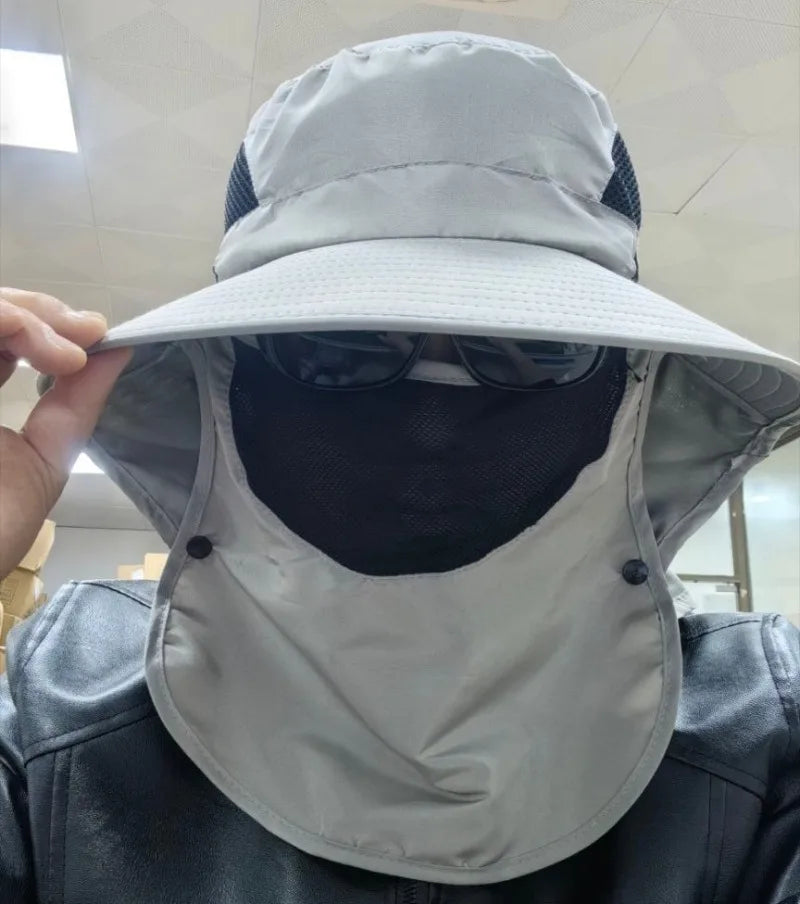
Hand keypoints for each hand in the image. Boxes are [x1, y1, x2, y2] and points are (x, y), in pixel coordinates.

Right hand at [0, 289, 130, 579]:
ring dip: (22, 316)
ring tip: (66, 353)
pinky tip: (36, 346)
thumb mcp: (44, 459)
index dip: (45, 321)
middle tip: (84, 334)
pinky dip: (2, 322)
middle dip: (38, 310)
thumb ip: (76, 403)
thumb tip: (118, 349)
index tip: (96, 334)